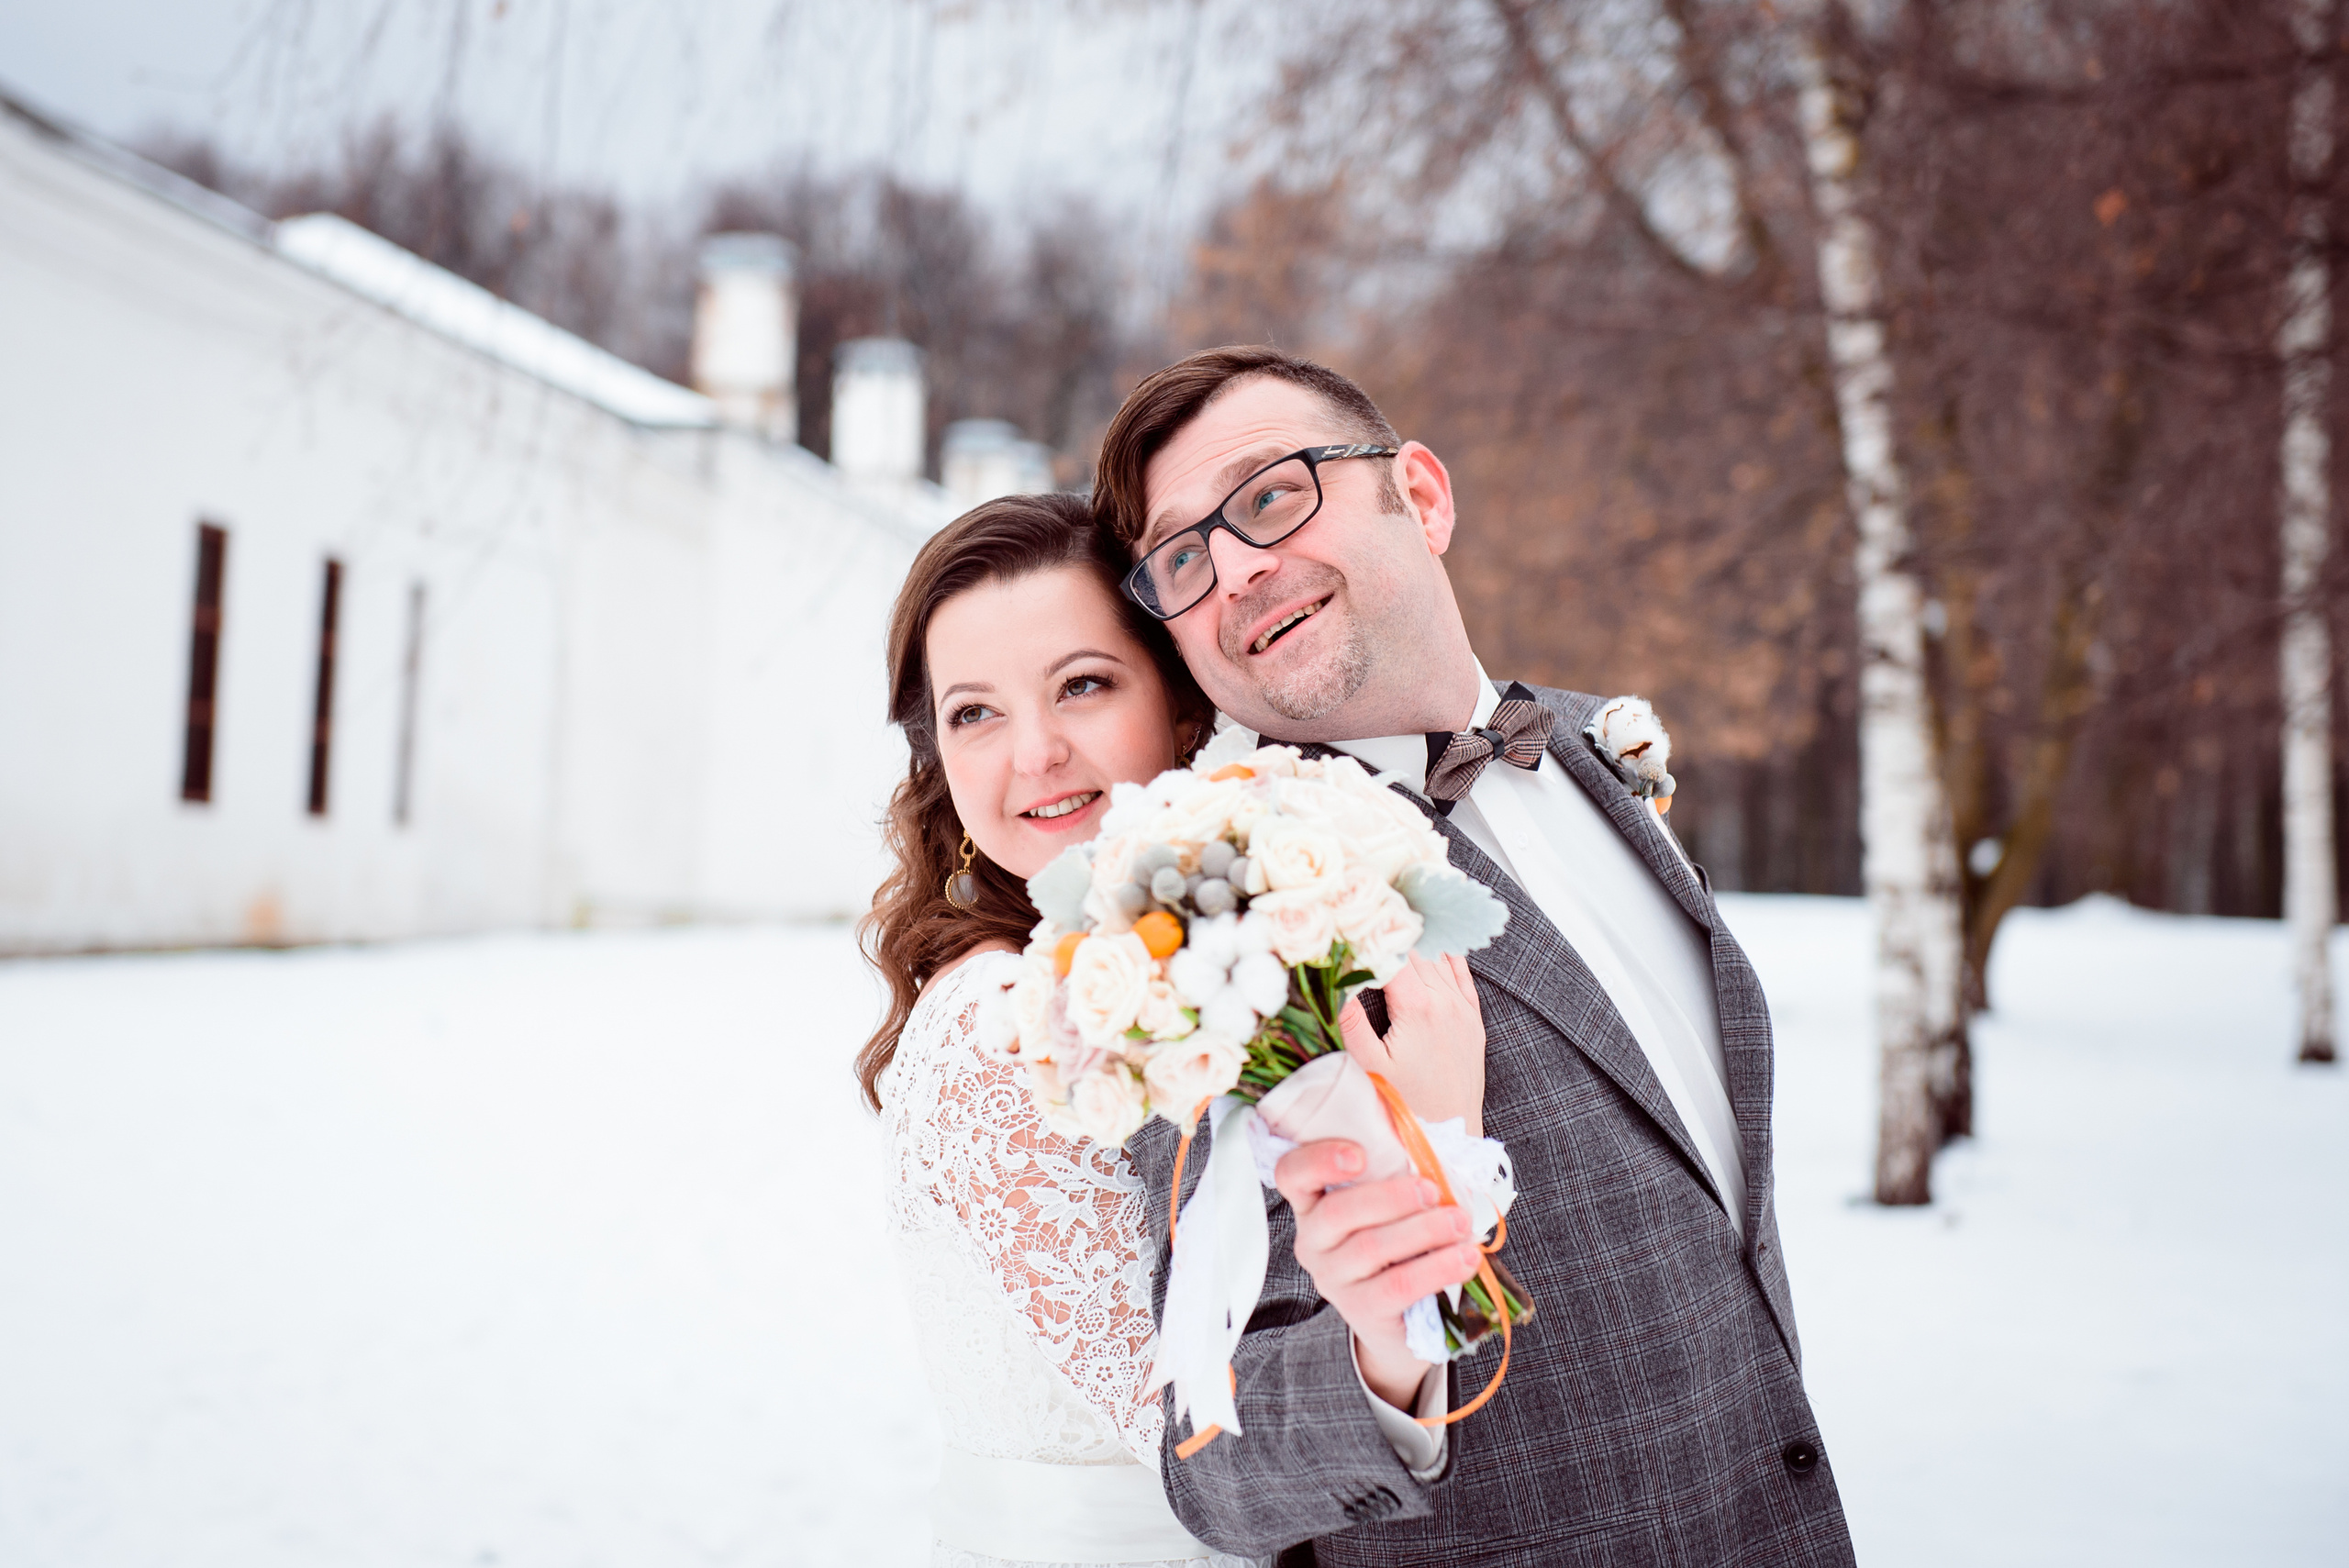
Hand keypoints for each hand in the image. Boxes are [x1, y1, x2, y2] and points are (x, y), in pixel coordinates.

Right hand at [1274, 1139, 1482, 1409]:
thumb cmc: (1400, 1242)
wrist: (1406, 1316)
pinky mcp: (1361, 1311)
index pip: (1292, 1175)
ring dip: (1424, 1230)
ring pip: (1371, 1248)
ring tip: (1460, 1223)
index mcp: (1313, 1203)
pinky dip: (1436, 1268)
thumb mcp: (1393, 1202)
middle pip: (1337, 1212)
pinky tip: (1465, 1259)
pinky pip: (1397, 1286)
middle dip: (1391, 1197)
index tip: (1359, 1155)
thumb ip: (1397, 1169)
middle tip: (1433, 1190)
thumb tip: (1425, 1139)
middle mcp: (1313, 1241)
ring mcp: (1333, 1279)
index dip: (1318, 1160)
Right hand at [1338, 953, 1486, 1137]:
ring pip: (1438, 962)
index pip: (1393, 955)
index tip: (1352, 934)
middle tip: (1366, 936)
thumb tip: (1337, 983)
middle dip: (1390, 944)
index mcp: (1417, 1007)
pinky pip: (1464, 979)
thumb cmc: (1406, 1105)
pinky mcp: (1474, 1024)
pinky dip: (1449, 963)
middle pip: (1415, 954)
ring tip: (1392, 943)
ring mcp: (1463, 1011)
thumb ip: (1352, 1020)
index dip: (1372, 942)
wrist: (1451, 1134)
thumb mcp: (1369, 1065)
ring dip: (1416, 952)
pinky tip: (1437, 954)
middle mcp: (1445, 1002)